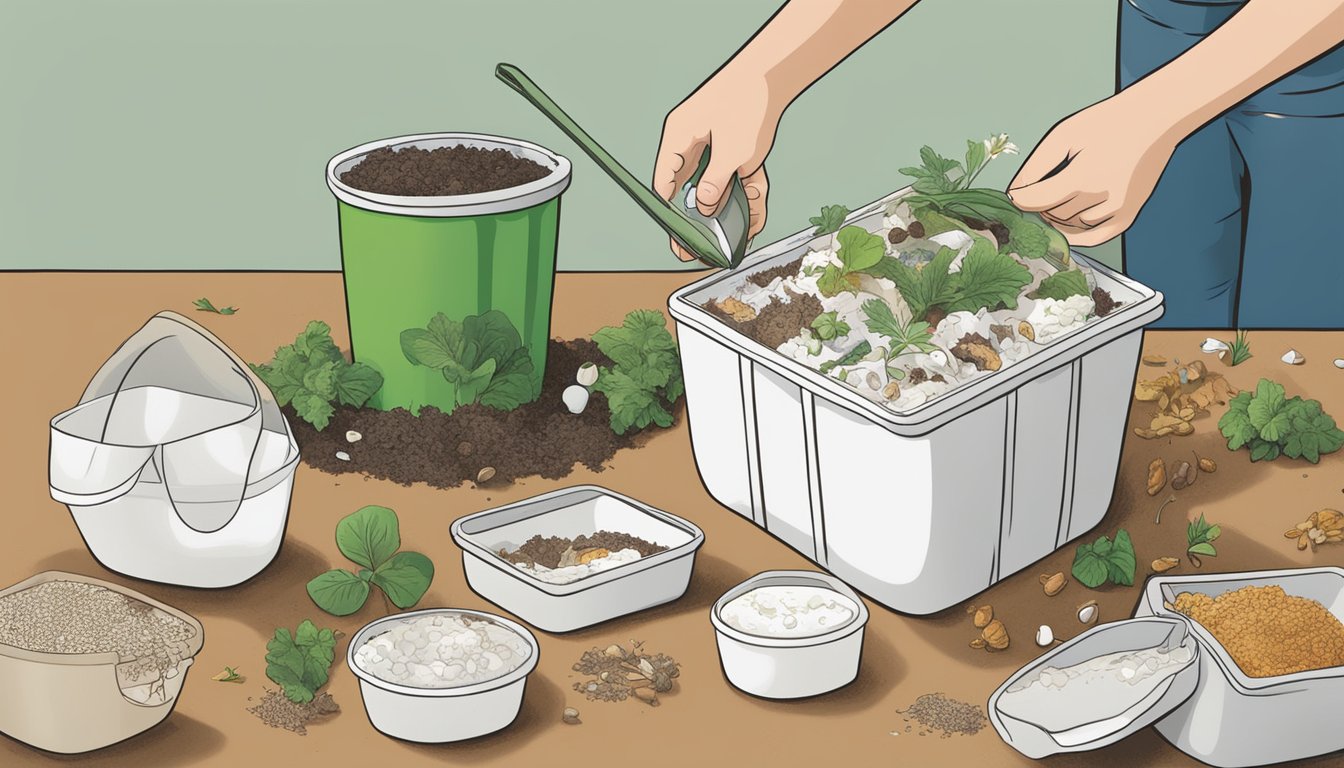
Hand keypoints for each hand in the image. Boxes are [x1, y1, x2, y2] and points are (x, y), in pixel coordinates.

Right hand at [653, 72, 776, 260]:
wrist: (774, 72)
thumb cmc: (747, 101)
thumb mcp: (732, 152)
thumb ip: (714, 184)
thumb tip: (703, 209)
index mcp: (679, 137)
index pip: (664, 183)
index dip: (669, 212)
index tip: (676, 236)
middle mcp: (692, 143)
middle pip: (688, 189)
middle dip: (698, 219)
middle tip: (693, 250)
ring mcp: (713, 145)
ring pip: (717, 186)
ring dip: (729, 208)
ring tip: (737, 237)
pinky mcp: (733, 148)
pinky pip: (736, 178)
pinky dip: (746, 195)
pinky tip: (755, 219)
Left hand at [1007, 95, 1179, 246]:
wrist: (1153, 119)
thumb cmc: (1107, 122)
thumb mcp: (1063, 136)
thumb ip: (1035, 168)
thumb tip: (1014, 194)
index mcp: (1083, 175)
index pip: (1036, 201)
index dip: (1019, 199)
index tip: (1014, 196)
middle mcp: (1102, 198)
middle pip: (1053, 214)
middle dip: (1041, 205)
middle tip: (1039, 191)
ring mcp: (1118, 211)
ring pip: (1071, 227)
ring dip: (1059, 216)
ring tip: (1062, 194)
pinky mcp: (1128, 216)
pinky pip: (1094, 237)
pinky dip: (1076, 234)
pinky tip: (1066, 223)